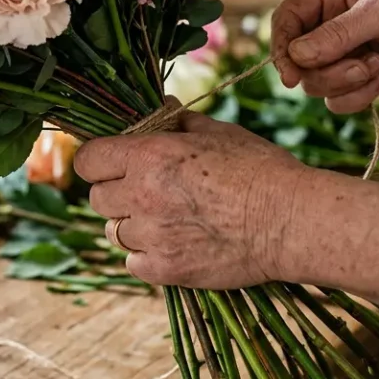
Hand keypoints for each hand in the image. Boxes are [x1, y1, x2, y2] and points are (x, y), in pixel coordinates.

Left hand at [74, 113, 307, 288]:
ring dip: (131, 225)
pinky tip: (171, 244)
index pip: (88, 160)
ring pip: (113, 232)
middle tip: (145, 192)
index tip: (111, 163)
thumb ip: (179, 122)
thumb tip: (161, 108)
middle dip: (116, 192)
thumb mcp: (219, 133)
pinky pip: (132, 262)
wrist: (290, 221)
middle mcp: (141, 196)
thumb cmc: (259, 170)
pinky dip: (145, 256)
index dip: (98, 160)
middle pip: (97, 198)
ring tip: (164, 219)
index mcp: (149, 157)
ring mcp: (152, 236)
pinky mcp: (166, 270)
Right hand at [271, 0, 378, 113]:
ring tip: (376, 69)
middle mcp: (332, 23)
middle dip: (323, 70)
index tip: (290, 73)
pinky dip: (356, 97)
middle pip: (297, 58)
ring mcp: (347, 52)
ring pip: (316, 82)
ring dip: (343, 82)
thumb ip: (337, 34)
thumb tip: (296, 56)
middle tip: (356, 68)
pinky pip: (339, 99)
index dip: (281, 46)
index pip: (286, 20)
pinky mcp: (364, 78)